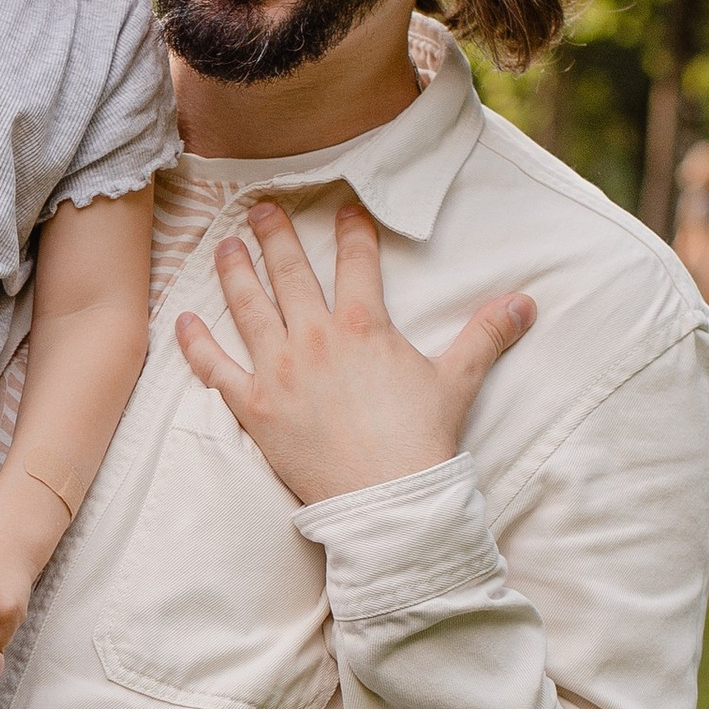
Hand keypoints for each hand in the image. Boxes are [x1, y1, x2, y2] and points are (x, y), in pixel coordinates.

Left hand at [175, 196, 532, 507]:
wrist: (388, 501)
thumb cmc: (422, 441)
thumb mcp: (458, 380)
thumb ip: (486, 334)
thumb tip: (526, 301)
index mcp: (364, 325)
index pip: (357, 261)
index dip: (352, 230)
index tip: (343, 207)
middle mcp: (315, 337)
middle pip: (291, 272)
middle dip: (275, 235)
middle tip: (260, 207)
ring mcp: (279, 371)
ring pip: (248, 307)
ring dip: (234, 271)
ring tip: (224, 245)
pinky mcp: (254, 408)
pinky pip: (215, 368)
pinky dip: (196, 344)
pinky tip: (182, 320)